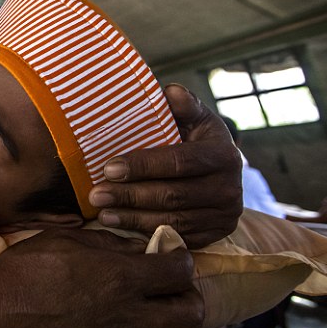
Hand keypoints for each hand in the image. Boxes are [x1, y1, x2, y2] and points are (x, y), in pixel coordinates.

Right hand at [0, 229, 202, 327]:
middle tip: (170, 289)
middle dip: (186, 296)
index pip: (181, 270)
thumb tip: (138, 248)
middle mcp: (129, 317)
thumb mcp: (66, 240)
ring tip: (156, 320)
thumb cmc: (23, 272)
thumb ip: (109, 244)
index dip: (179, 259)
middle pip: (191, 313)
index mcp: (121, 277)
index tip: (169, 257)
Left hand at [89, 84, 241, 247]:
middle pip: (172, 195)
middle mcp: (229, 188)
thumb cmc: (197, 139)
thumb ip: (183, 105)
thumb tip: (169, 91)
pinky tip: (120, 223)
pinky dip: (146, 231)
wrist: (220, 172)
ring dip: (132, 217)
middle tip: (96, 193)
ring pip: (172, 219)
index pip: (179, 162)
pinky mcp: (215, 235)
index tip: (109, 167)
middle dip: (130, 195)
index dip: (142, 166)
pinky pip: (176, 236)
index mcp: (223, 154)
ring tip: (102, 210)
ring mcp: (224, 215)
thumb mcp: (195, 118)